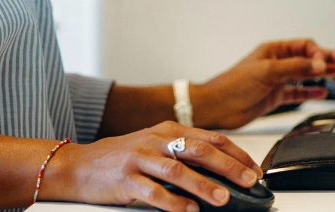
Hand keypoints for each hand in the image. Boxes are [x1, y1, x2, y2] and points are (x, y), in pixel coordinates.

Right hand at [41, 121, 261, 211]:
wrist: (80, 165)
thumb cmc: (123, 157)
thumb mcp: (156, 146)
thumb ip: (184, 153)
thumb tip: (221, 170)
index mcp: (167, 130)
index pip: (209, 138)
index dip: (235, 153)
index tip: (254, 168)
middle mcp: (155, 140)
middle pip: (198, 150)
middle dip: (227, 166)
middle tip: (248, 180)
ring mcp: (139, 159)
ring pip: (176, 170)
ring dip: (203, 185)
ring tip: (223, 198)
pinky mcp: (124, 180)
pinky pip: (152, 192)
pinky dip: (172, 202)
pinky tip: (188, 211)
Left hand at [191, 38, 334, 129]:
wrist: (215, 107)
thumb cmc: (232, 85)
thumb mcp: (267, 72)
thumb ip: (294, 68)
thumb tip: (318, 64)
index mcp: (273, 50)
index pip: (304, 47)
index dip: (318, 54)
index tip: (327, 64)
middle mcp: (276, 63)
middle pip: (309, 59)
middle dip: (329, 60)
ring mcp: (276, 80)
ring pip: (306, 75)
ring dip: (324, 74)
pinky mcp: (274, 96)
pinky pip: (298, 92)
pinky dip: (310, 92)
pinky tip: (322, 92)